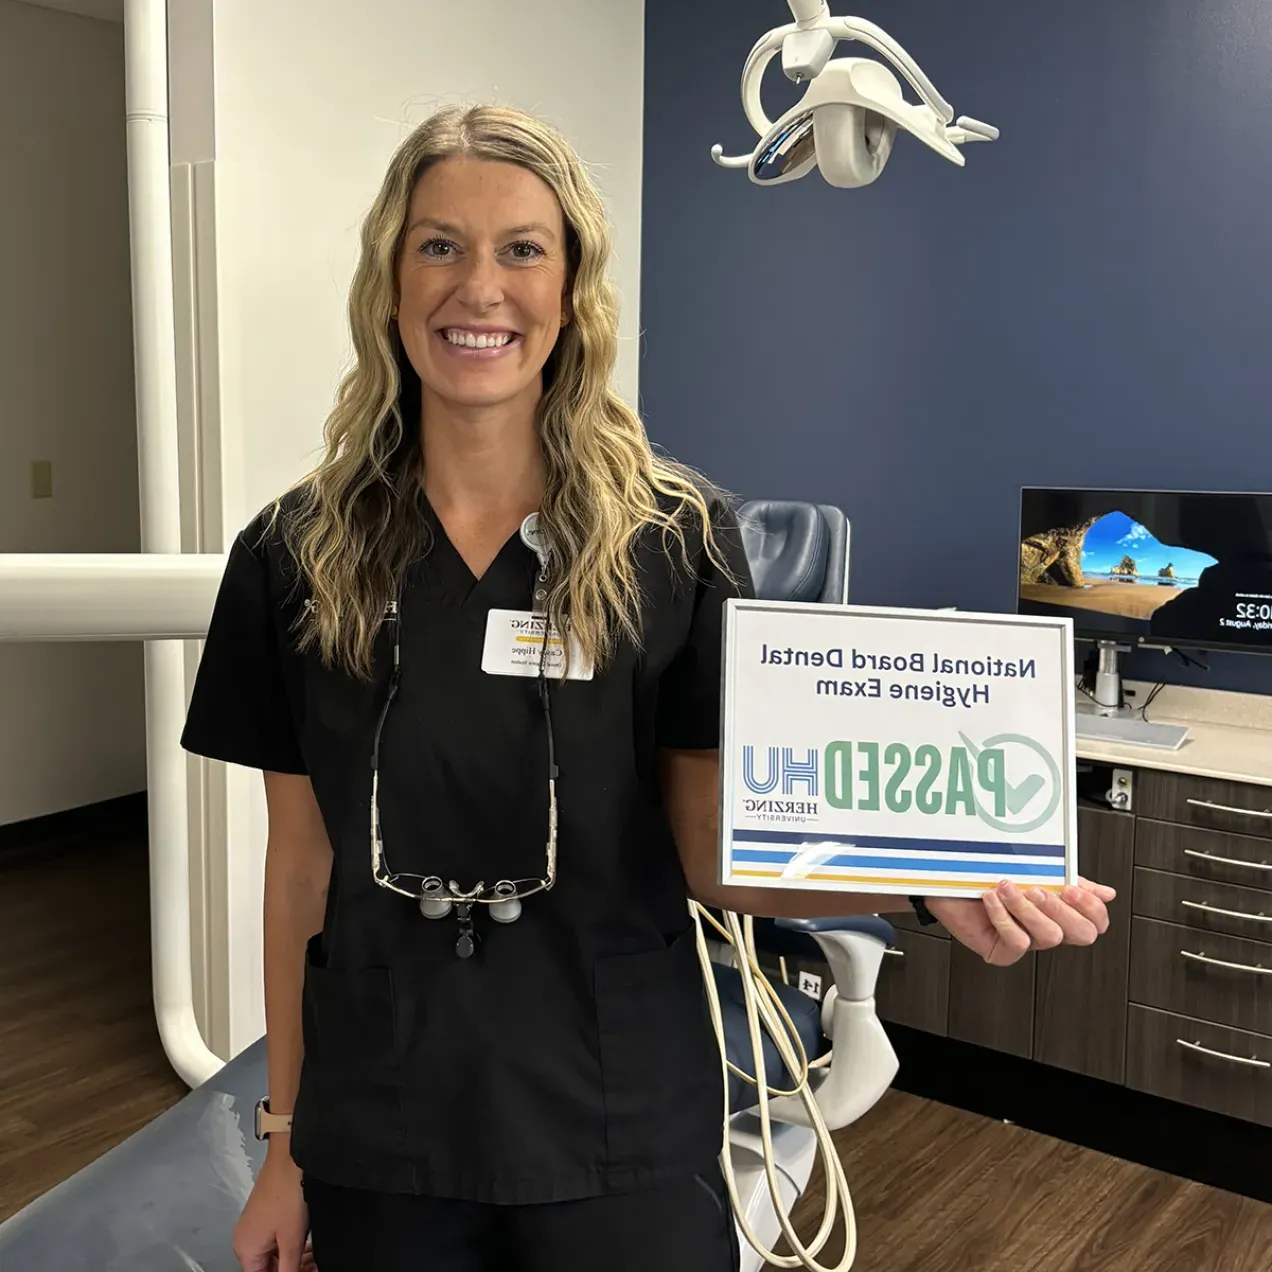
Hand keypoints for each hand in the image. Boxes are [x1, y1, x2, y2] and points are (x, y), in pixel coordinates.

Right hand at [233, 1147, 315, 1271]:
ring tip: (313, 1260)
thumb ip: (288, 1268)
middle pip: (267, 1268)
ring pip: (273, 1254)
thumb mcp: (291, 1240)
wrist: (290, 1157)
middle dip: (290, 1270)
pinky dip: (290, 1246)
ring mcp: (255, 1225)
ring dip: (293, 1260)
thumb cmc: (288, 1192)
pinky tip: (308, 1247)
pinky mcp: (266, 1214)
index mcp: (245, 1249)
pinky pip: (275, 1239)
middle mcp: (245, 1239)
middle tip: (312, 1268)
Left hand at [925, 877, 1115, 966]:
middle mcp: (1044, 928)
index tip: (1073, 888)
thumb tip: (1107, 893)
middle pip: (1080, 934)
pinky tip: (991, 899)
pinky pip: (1017, 942)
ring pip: (1049, 937)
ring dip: (1026, 908)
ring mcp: (1026, 941)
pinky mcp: (1002, 951)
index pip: (1095, 922)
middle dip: (1061, 910)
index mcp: (1057, 910)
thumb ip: (1068, 878)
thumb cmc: (984, 872)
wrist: (943, 878)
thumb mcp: (1031, 868)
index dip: (1092, 909)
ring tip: (1006, 887)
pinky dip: (1003, 917)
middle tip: (1038, 889)